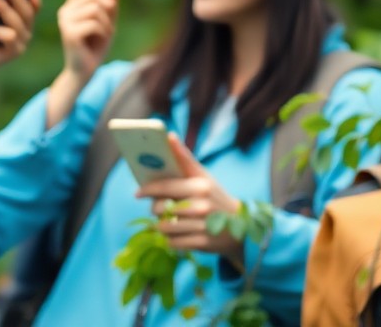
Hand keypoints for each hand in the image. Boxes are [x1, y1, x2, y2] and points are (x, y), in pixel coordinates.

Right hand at [56, 0, 119, 81]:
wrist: (86, 70)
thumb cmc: (96, 45)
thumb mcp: (108, 18)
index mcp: (71, 5)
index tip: (109, 2)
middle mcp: (65, 11)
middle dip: (109, 9)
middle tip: (108, 26)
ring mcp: (65, 21)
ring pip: (96, 9)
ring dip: (108, 23)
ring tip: (104, 34)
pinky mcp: (69, 33)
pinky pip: (95, 23)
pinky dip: (104, 32)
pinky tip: (99, 41)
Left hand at [138, 133, 244, 265]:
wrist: (241, 227)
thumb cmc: (215, 197)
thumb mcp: (203, 176)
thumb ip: (184, 158)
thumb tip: (169, 136)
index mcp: (200, 186)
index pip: (165, 187)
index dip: (147, 189)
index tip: (138, 192)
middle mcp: (202, 206)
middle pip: (161, 208)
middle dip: (155, 208)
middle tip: (157, 208)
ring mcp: (202, 226)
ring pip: (164, 227)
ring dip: (160, 225)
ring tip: (165, 221)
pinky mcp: (202, 244)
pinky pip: (173, 242)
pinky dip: (170, 239)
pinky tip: (175, 234)